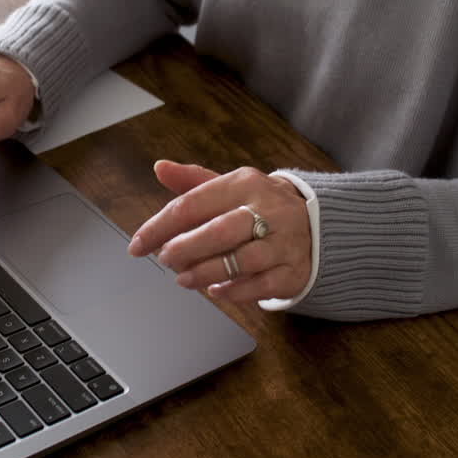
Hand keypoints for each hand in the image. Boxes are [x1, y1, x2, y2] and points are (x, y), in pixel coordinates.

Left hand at [128, 161, 312, 303]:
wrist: (319, 223)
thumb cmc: (260, 206)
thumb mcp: (230, 187)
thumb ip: (193, 181)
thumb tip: (160, 167)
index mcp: (245, 184)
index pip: (194, 203)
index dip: (160, 226)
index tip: (138, 244)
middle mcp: (267, 210)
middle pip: (220, 231)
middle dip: (185, 248)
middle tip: (165, 259)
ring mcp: (283, 241)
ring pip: (242, 260)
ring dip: (206, 272)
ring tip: (184, 279)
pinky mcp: (293, 270)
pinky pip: (262, 284)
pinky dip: (235, 290)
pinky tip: (216, 290)